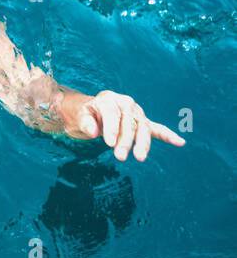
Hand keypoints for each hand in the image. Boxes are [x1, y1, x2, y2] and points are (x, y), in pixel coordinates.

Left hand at [62, 90, 184, 161]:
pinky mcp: (142, 122)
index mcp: (109, 99)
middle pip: (129, 122)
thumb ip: (85, 122)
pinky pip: (156, 129)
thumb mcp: (78, 116)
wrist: (88, 112)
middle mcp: (125, 103)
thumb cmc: (82, 114)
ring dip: (142, 143)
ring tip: (140, 158)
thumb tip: (94, 131)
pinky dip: (167, 135)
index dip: (111, 128)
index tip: (108, 143)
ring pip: (142, 128)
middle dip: (126, 140)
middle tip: (120, 157)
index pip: (113, 114)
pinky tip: (179, 142)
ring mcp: (135, 113)